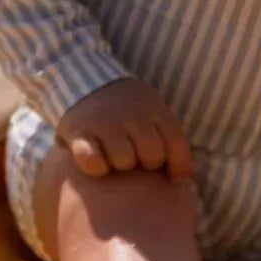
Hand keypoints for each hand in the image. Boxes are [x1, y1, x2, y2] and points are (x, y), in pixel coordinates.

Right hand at [57, 80, 192, 181]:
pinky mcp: (79, 132)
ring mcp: (105, 122)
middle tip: (137, 158)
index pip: (176, 143)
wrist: (84, 80)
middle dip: (147, 164)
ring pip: (124, 161)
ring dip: (120, 165)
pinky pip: (93, 162)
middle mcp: (132, 114)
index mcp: (155, 108)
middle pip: (152, 156)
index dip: (179, 165)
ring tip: (115, 156)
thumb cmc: (127, 108)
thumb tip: (181, 179)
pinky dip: (95, 166)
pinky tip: (95, 160)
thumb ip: (170, 138)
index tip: (172, 177)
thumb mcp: (154, 111)